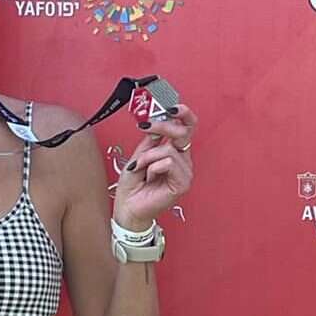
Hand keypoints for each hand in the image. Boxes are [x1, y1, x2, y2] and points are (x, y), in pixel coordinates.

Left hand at [113, 103, 196, 230]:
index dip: (183, 114)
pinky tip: (150, 177)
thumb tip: (157, 123)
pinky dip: (154, 167)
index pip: (186, 127)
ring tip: (141, 169)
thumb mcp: (138, 156)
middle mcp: (182, 160)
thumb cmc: (132, 186)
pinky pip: (169, 162)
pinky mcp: (182, 183)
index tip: (172, 107)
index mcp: (174, 151)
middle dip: (163, 125)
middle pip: (183, 131)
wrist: (128, 208)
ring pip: (169, 149)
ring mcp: (184, 172)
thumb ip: (150, 140)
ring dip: (148, 157)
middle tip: (146, 126)